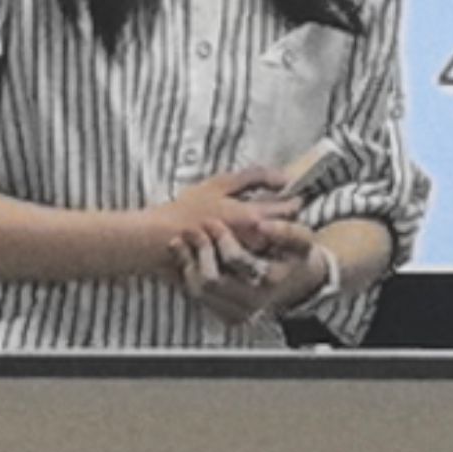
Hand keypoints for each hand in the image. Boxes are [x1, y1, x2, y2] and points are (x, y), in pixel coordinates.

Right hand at [152, 166, 300, 264]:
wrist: (159, 239)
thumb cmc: (188, 208)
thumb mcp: (222, 183)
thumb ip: (257, 177)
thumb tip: (286, 177)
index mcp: (253, 218)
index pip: (292, 210)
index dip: (293, 200)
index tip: (289, 196)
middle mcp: (254, 243)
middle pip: (288, 231)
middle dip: (286, 220)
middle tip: (276, 210)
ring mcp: (246, 261)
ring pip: (276, 249)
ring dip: (276, 237)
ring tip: (262, 228)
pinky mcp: (237, 274)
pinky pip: (260, 263)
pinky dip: (260, 252)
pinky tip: (248, 243)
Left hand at [174, 214, 332, 328]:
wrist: (299, 283)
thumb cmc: (297, 256)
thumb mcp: (303, 240)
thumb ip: (286, 230)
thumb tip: (261, 225)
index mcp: (271, 279)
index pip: (235, 260)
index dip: (221, 238)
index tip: (214, 221)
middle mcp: (253, 301)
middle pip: (211, 280)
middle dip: (200, 250)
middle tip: (193, 229)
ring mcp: (239, 312)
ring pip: (199, 291)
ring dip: (188, 262)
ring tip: (183, 240)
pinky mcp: (227, 315)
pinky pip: (199, 297)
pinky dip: (189, 275)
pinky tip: (186, 255)